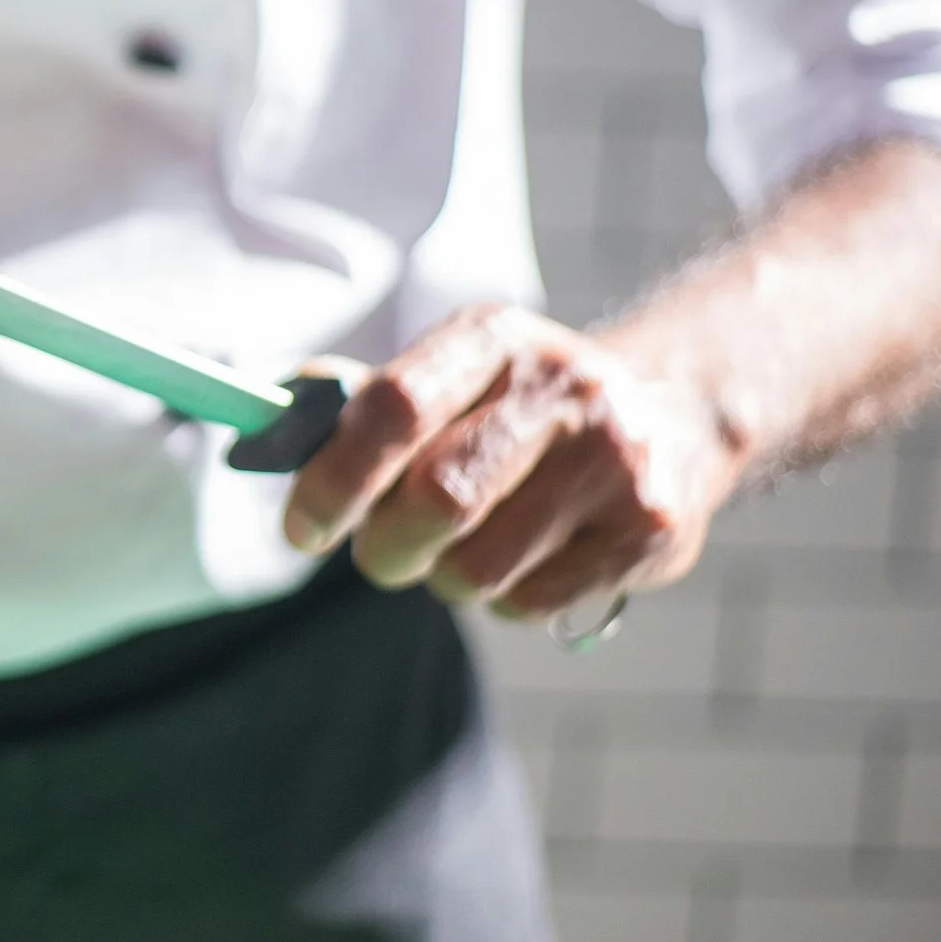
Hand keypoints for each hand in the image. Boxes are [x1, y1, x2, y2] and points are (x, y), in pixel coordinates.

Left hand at [281, 306, 744, 618]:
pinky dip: (502, 600)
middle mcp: (561, 388)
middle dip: (384, 547)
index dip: (333, 477)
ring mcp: (614, 459)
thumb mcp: (452, 373)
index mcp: (493, 338)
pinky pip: (529, 603)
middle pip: (436, 500)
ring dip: (444, 577)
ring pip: (478, 568)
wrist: (669, 416)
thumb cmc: (516, 407)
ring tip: (464, 547)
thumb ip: (362, 399)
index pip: (394, 407)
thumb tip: (271, 414)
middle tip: (378, 555)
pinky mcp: (650, 529)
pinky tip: (527, 556)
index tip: (300, 528)